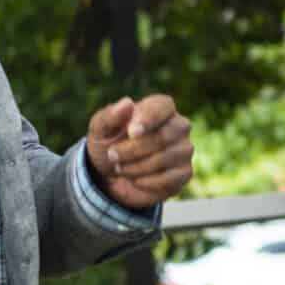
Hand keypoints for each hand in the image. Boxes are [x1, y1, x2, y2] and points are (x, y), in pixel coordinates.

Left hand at [86, 93, 194, 208]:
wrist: (111, 175)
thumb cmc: (109, 143)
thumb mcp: (100, 129)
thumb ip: (110, 116)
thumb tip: (127, 103)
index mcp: (160, 108)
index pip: (164, 106)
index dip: (149, 119)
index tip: (131, 132)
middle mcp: (178, 126)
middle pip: (164, 136)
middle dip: (134, 149)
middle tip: (112, 155)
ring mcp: (184, 149)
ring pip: (165, 158)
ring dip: (136, 167)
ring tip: (121, 168)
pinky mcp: (185, 172)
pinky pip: (169, 179)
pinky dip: (146, 182)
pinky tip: (135, 179)